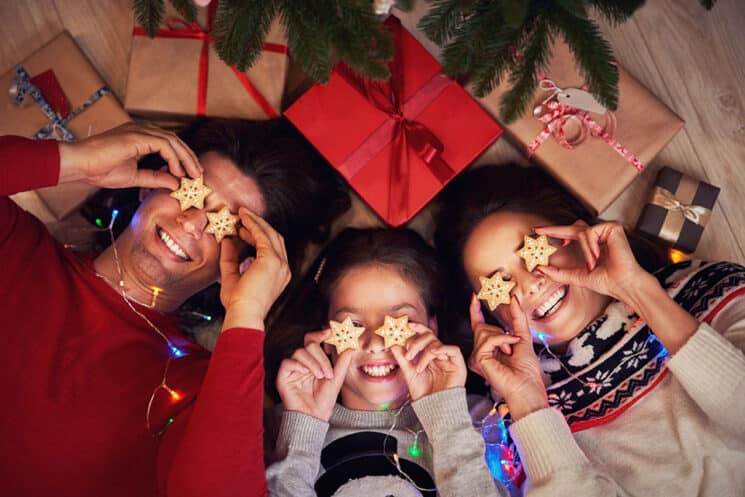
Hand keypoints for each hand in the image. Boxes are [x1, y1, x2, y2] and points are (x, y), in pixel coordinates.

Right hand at [57, 123, 201, 188]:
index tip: (191, 173)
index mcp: (140, 138)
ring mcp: (139, 131)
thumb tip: (175, 183)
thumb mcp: (135, 177)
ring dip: (185, 158)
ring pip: (172, 140)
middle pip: (174, 140)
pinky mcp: (136, 136)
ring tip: (192, 174)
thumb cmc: (100, 170)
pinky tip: (177, 172)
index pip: (169, 144)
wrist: (79, 165)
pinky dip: (173, 158)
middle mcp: (141, 131)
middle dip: (189, 157)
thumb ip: (155, 178)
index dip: (183, 157)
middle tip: (198, 174)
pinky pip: (163, 145)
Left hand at [220, 208, 290, 330]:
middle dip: (260, 225)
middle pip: (275, 238)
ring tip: (243, 214)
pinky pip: (263, 237)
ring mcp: (280, 263)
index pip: (272, 249)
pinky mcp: (271, 260)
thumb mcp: (232, 277)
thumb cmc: (239, 304)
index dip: (258, 236)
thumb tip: (227, 241)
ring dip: (257, 222)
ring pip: (271, 234)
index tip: (242, 230)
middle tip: (245, 216)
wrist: (244, 314)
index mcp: (278, 274)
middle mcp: (283, 268)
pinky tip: (244, 221)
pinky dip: (254, 226)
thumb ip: (230, 259)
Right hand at [276, 335, 353, 420]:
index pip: (314, 341)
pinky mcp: (283, 376)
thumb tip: (350, 347)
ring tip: (320, 376)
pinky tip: (305, 374)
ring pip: (299, 352)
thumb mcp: (336, 379)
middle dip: (320, 356)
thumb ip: (342, 364)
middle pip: (308, 345)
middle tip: (327, 372)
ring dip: (312, 363)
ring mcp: (292, 369)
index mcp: (314, 360)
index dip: (320, 334)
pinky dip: (298, 365)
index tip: (329, 332)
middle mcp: (302, 362)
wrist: (314, 417)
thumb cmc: (324, 400)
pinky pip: (287, 362)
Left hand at [390, 323, 466, 401]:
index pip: (424, 336)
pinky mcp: (458, 364)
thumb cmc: (424, 393)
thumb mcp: (409, 373)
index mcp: (429, 355)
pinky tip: (433, 356)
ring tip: (418, 366)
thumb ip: (402, 358)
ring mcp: (448, 359)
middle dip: (417, 341)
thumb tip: (393, 343)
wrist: (433, 408)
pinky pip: (453, 349)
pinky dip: (441, 349)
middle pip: (430, 336)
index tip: (406, 325)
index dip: (417, 328)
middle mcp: (439, 355)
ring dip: (425, 351)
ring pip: (437, 342)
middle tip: (408, 352)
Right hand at [469, 295, 547, 420]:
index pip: (479, 325)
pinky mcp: (478, 359)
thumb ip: (517, 317)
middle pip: (482, 327)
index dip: (475, 311)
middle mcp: (481, 352)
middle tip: (512, 346)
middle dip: (500, 332)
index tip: (474, 297)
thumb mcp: (522, 337)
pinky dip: (502, 341)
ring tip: (510, 351)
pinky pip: (487, 339)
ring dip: (503, 338)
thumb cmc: (527, 370)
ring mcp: (478, 356)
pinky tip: (508, 350)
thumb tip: (514, 298)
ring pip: (484, 331)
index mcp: (490, 347)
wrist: (527, 387)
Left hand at [534, 220, 652, 301]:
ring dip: (584, 250)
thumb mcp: (576, 276)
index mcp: (593, 244)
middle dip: (554, 229)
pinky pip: (590, 232)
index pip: (571, 234)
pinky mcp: (612, 227)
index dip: (555, 232)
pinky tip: (599, 255)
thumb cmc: (607, 281)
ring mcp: (606, 230)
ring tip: (593, 263)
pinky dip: (590, 245)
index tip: (539, 231)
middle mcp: (599, 235)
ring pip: (581, 231)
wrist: (623, 285)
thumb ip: (558, 272)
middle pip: (573, 226)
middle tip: (538, 230)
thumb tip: (540, 269)